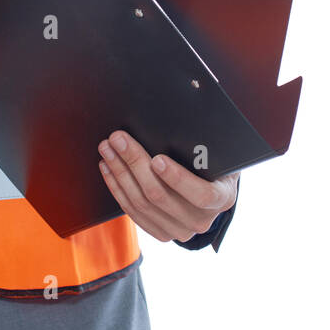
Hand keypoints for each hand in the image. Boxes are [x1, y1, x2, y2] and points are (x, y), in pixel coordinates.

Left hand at [97, 130, 239, 243]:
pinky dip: (117, 188)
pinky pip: (133, 212)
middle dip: (134, 163)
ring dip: (120, 173)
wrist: (212, 190)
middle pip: (160, 195)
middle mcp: (201, 221)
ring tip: (108, 149)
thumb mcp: (220, 151)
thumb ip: (206, 138)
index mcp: (221, 198)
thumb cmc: (214, 161)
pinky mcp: (161, 233)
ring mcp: (180, 230)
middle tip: (118, 139)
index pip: (201, 194)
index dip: (178, 178)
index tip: (157, 158)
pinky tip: (109, 169)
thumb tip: (192, 96)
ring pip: (142, 204)